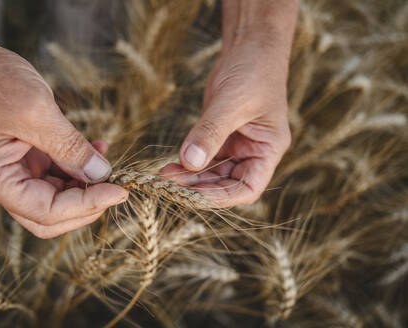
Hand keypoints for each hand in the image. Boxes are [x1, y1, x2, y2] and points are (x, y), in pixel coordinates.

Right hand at [0, 31, 126, 237]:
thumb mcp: (35, 110)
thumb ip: (69, 147)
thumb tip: (101, 173)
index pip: (46, 211)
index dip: (87, 205)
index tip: (119, 191)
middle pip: (48, 215)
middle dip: (85, 205)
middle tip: (115, 186)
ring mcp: (8, 171)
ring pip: (53, 196)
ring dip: (83, 184)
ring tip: (106, 160)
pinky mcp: (19, 158)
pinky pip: (52, 173)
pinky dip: (74, 165)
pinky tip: (95, 149)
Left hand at [161, 39, 291, 206]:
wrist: (250, 47)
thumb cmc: (253, 70)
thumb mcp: (231, 102)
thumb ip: (210, 133)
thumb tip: (189, 162)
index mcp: (268, 149)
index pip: (248, 188)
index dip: (223, 197)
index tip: (195, 196)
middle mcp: (253, 153)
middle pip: (226, 184)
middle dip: (199, 187)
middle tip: (170, 185)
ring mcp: (236, 146)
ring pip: (211, 173)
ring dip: (189, 177)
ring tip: (164, 176)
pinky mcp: (220, 136)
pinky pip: (203, 157)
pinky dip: (187, 164)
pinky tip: (170, 165)